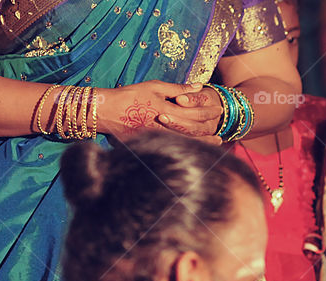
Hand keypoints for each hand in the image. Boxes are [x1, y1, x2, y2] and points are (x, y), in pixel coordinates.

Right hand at [96, 81, 220, 142]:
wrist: (105, 111)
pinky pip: (169, 147)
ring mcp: (156, 137)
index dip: (208, 112)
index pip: (194, 113)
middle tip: (220, 137)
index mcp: (166, 110)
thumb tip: (199, 86)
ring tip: (212, 146)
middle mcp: (163, 126)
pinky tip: (191, 150)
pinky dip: (182, 148)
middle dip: (208, 134)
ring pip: (183, 142)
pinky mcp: (148, 144)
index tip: (219, 111)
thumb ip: (178, 88)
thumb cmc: (130, 95)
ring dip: (199, 145)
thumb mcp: (154, 87)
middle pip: (191, 132)